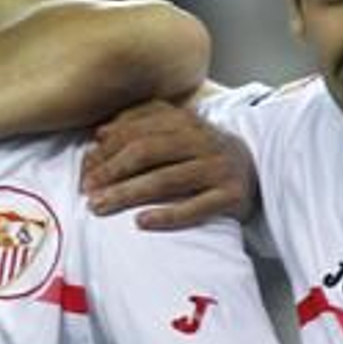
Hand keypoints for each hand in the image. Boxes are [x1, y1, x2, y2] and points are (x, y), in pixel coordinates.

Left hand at [80, 100, 257, 228]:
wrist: (257, 169)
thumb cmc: (202, 152)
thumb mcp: (176, 131)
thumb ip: (139, 126)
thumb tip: (99, 134)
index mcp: (184, 121)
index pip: (137, 132)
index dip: (107, 150)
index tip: (85, 169)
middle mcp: (202, 140)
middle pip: (147, 152)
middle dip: (112, 171)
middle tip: (87, 189)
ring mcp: (218, 168)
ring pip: (167, 180)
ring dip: (128, 194)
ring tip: (100, 206)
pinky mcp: (231, 195)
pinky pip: (196, 207)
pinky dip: (167, 215)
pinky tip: (141, 222)